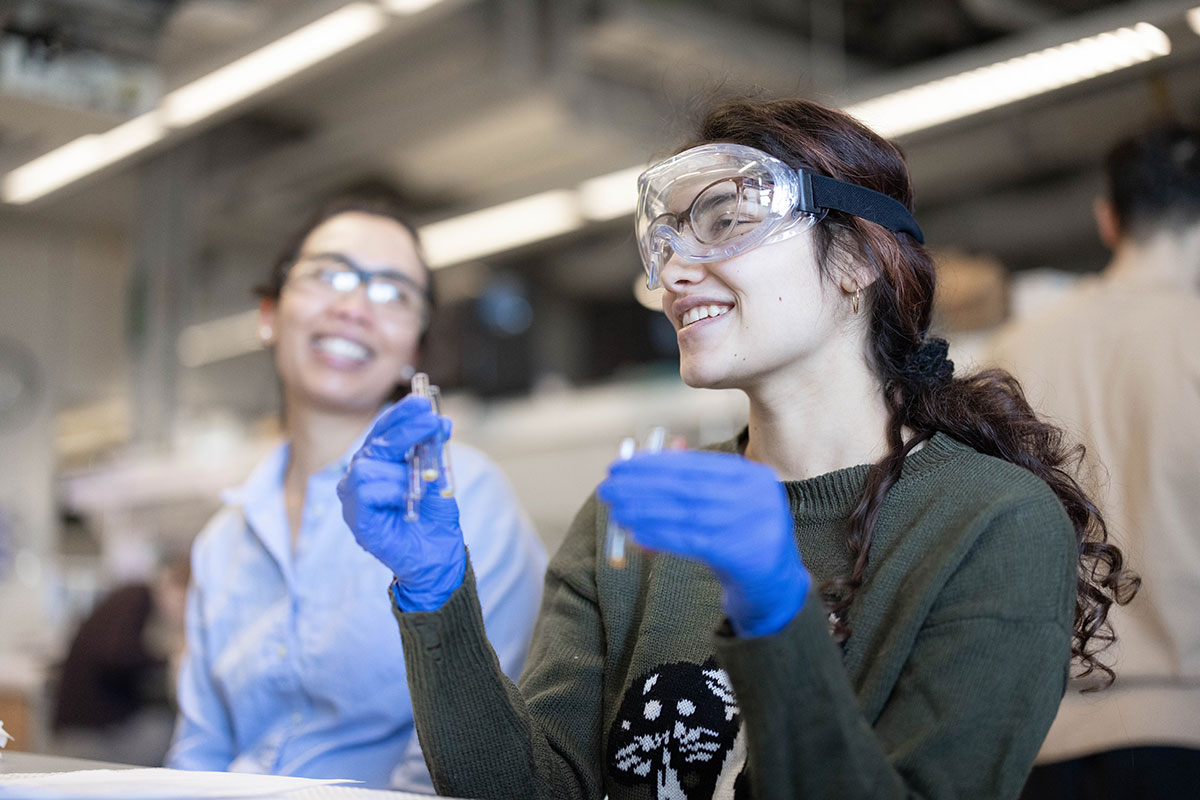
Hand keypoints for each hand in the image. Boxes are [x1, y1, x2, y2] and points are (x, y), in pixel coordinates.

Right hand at [337, 395, 464, 611]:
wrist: (439, 557)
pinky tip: (408, 497)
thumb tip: (440, 422)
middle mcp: (361, 477)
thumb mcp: (440, 477)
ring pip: (367, 464)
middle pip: (376, 442)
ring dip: (402, 468)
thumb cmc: (434, 518)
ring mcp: (355, 499)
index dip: (401, 415)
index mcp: (378, 463)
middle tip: (431, 421)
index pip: (383, 431)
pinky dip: (392, 489)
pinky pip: (366, 491)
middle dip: (405, 428)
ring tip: (423, 481)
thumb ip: (435, 451)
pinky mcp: (357, 519)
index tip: (422, 402)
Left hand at [597, 449, 809, 636]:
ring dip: (644, 511)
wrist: (775, 586)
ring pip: (685, 515)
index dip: (656, 464)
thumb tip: (652, 456)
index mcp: (753, 476)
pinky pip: (690, 542)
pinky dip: (659, 536)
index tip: (623, 465)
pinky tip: (635, 533)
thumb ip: (694, 480)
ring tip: (615, 510)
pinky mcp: (740, 555)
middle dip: (642, 485)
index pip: (696, 465)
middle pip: (688, 487)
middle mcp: (755, 497)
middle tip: (608, 486)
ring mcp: (750, 526)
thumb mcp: (725, 502)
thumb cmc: (741, 536)